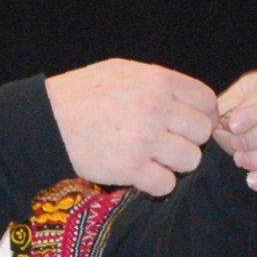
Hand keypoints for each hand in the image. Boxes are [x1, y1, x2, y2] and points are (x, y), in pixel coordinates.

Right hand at [45, 59, 217, 195]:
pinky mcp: (131, 168)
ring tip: (154, 159)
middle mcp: (156, 108)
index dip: (204, 116)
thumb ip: (159, 84)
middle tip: (169, 144)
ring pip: (190, 161)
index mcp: (158, 81)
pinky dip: (157, 183)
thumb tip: (190, 102)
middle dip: (190, 141)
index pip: (206, 101)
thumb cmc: (85, 94)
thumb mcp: (124, 73)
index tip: (191, 125)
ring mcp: (145, 139)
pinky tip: (142, 174)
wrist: (49, 120)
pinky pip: (166, 184)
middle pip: (202, 133)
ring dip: (175, 164)